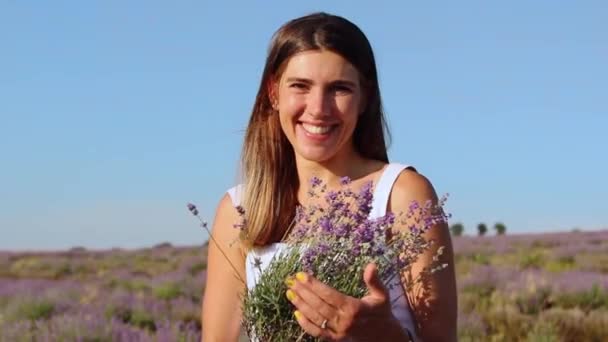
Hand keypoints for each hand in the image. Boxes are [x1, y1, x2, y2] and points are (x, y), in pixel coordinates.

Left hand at [285, 263, 404, 340]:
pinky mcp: (335, 339)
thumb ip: (374, 281)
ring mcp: (338, 332)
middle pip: (319, 305)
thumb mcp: (381, 295)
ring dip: (301, 305)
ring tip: (289, 292)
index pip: (329, 295)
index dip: (314, 285)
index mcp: (355, 308)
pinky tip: (296, 313)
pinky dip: (305, 324)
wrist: (385, 337)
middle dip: (303, 292)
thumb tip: (371, 265)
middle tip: (290, 280)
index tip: (301, 275)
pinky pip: (317, 332)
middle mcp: (344, 321)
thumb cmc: (381, 312)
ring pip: (316, 317)